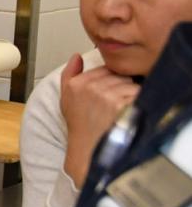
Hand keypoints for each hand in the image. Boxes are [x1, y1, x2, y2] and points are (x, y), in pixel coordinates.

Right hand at [59, 53, 138, 185]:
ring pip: (131, 83)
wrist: (88, 150)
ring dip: (131, 96)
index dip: (111, 82)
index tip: (107, 97)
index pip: (105, 69)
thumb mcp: (67, 99)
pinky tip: (129, 113)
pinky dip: (138, 103)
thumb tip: (76, 57)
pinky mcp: (120, 103)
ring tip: (121, 111)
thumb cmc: (80, 127)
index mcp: (77, 83)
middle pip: (120, 75)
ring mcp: (105, 94)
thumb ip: (70, 75)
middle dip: (122, 87)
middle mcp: (89, 86)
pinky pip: (138, 93)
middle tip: (115, 106)